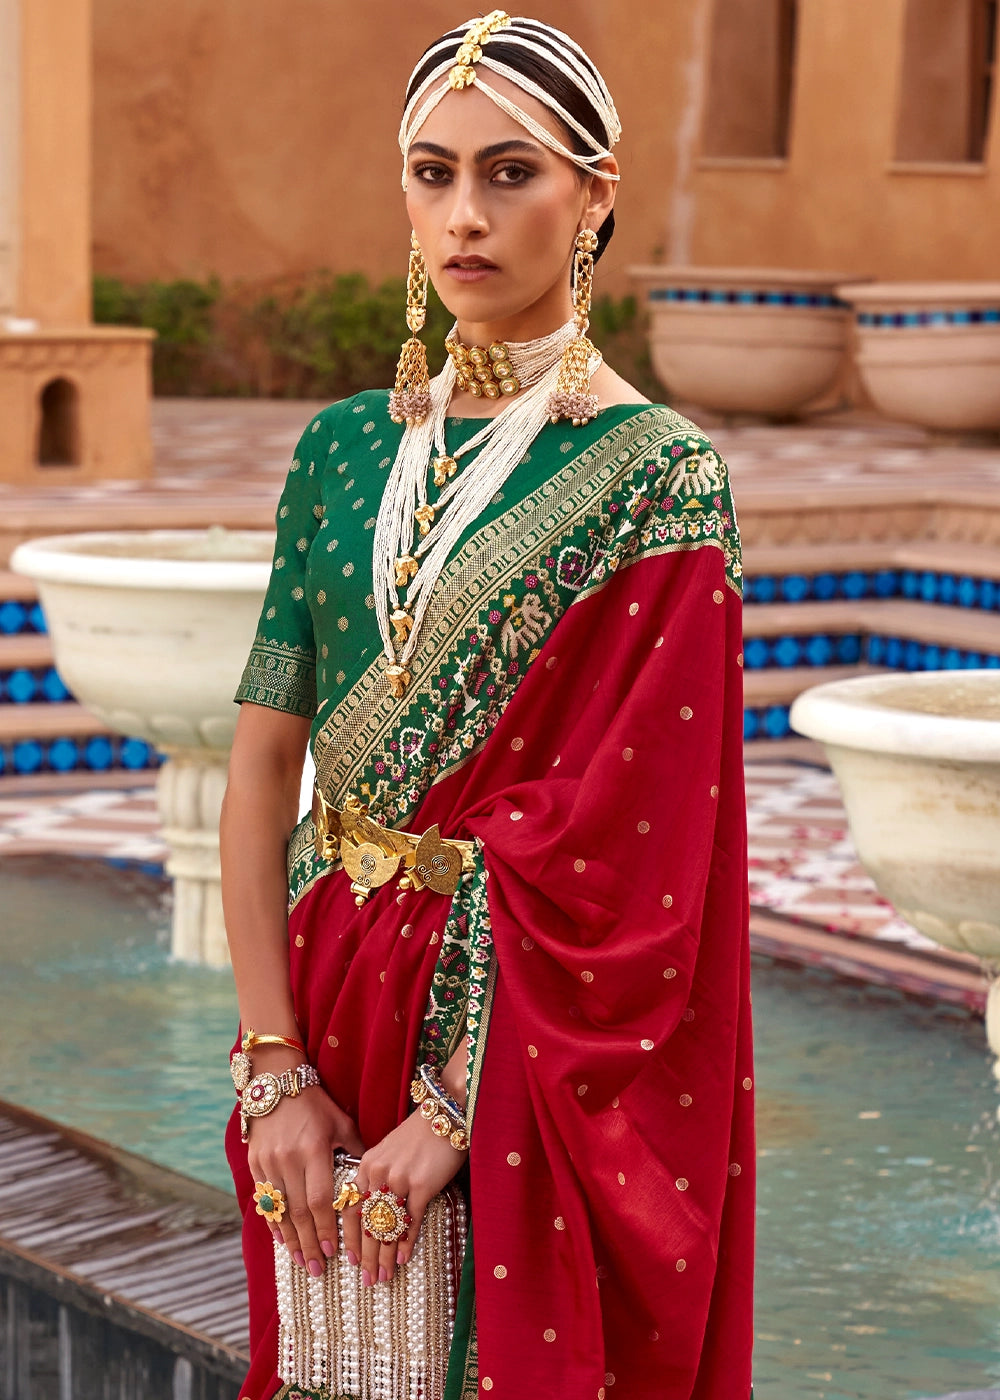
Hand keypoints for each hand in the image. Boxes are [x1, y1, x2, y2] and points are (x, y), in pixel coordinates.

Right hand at [248, 1086, 364, 1277]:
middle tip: (317, 1269)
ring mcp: (269, 1162)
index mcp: (314, 1150)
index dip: (326, 1227)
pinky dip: (273, 1221)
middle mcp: (289, 1159)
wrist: (277, 1083)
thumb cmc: (316, 1104)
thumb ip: (356, 1152)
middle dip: (310, 1243)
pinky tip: (281, 1238)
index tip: (333, 1251)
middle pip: (300, 1212)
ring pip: (280, 1210)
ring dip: (291, 1239)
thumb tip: (371, 1180)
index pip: (320, 1199)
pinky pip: (264, 1199)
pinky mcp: (255, 1162)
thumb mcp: (341, 1123)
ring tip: (300, 1261)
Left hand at [341, 1109, 467, 1286]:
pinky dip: (406, 1243)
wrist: (444, 1114)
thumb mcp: (389, 1152)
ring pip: (386, 1226)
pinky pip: (410, 1220)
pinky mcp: (422, 1185)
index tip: (350, 1259)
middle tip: (366, 1280)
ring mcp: (400, 1179)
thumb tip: (373, 1210)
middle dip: (366, 1256)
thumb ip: (377, 1176)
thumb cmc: (418, 1135)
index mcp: (367, 1165)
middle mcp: (379, 1173)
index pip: (350, 1209)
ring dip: (384, 1256)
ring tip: (383, 1276)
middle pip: (367, 1223)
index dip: (350, 1238)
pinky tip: (404, 1259)